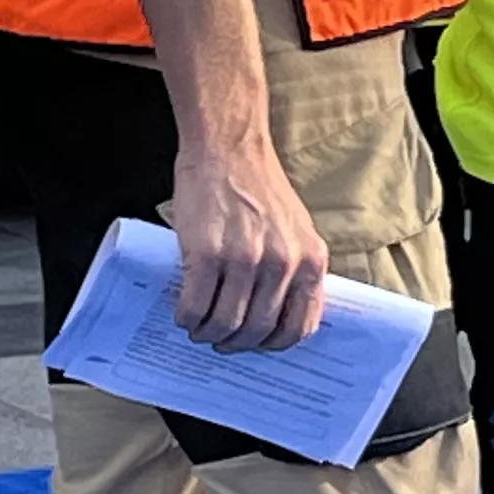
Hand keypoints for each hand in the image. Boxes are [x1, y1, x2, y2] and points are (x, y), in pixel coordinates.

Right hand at [168, 130, 327, 352]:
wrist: (229, 148)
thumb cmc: (258, 186)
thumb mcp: (296, 230)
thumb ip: (293, 268)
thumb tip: (275, 313)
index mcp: (310, 260)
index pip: (300, 326)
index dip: (274, 344)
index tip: (257, 345)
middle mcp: (282, 263)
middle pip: (258, 330)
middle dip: (235, 344)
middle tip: (220, 340)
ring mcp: (245, 260)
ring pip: (226, 323)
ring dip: (208, 334)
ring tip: (198, 328)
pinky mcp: (207, 253)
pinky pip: (196, 305)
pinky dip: (187, 318)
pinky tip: (184, 314)